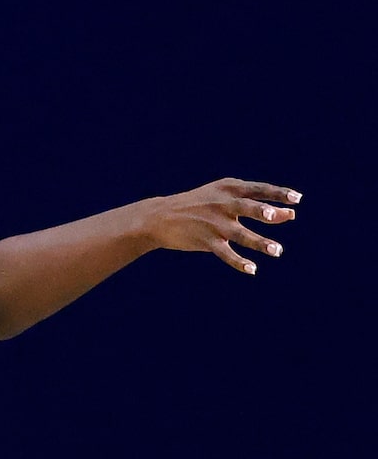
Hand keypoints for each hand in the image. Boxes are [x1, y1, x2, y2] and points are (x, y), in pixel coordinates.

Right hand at [147, 179, 298, 275]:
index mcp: (229, 189)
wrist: (159, 217)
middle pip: (247, 208)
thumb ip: (258, 207)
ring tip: (277, 250)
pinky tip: (252, 269)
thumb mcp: (225, 200)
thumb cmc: (199, 206)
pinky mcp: (204, 241)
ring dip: (259, 242)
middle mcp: (221, 204)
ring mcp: (213, 224)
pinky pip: (225, 253)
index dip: (278, 194)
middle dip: (264, 212)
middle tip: (282, 216)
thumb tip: (291, 215)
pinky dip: (238, 262)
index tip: (297, 198)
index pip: (258, 189)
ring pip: (240, 234)